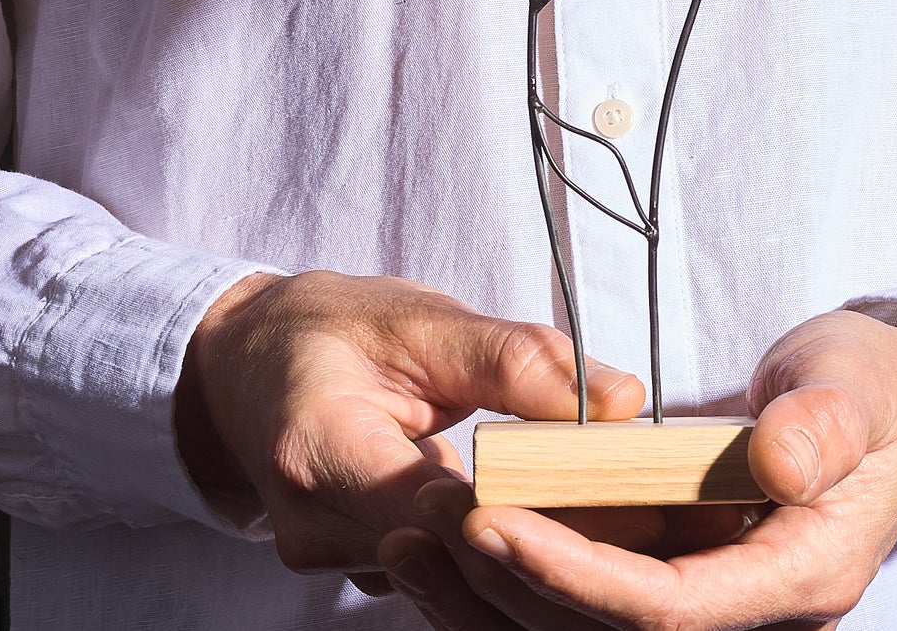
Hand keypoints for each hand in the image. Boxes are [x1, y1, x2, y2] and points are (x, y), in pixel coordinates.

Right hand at [173, 270, 645, 596]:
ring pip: (453, 578)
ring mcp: (333, 562)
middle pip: (452, 557)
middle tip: (651, 513)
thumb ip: (515, 359)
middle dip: (551, 533)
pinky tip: (565, 519)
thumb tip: (617, 399)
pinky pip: (441, 573)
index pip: (434, 508)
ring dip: (533, 548)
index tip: (614, 491)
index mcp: (318, 449)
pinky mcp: (361, 569)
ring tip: (627, 515)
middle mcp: (317, 528)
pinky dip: (500, 549)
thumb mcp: (418, 318)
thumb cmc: (328, 329)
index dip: (527, 506)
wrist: (245, 365)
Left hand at [395, 311, 896, 630]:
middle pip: (608, 628)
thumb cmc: (874, 390)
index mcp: (797, 572)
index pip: (667, 609)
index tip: (494, 524)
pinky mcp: (677, 553)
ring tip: (413, 534)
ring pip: (585, 616)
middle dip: (514, 585)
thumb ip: (822, 426)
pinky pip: (590, 577)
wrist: (886, 402)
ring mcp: (707, 581)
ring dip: (498, 585)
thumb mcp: (858, 390)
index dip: (576, 576)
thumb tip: (776, 459)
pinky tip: (460, 522)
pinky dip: (527, 557)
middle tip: (429, 527)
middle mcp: (744, 598)